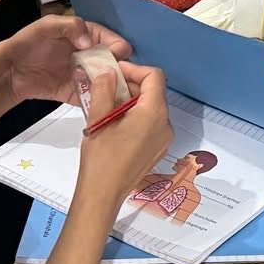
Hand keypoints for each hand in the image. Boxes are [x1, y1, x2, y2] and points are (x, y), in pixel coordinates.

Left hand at [0, 16, 132, 105]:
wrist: (8, 71)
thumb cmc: (26, 44)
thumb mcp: (45, 27)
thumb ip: (70, 26)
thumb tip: (89, 42)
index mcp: (86, 36)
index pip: (113, 40)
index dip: (117, 48)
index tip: (114, 56)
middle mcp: (89, 56)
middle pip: (116, 63)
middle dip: (119, 70)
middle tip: (113, 77)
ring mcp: (84, 76)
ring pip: (108, 82)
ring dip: (112, 87)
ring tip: (110, 92)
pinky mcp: (76, 93)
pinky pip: (92, 98)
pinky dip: (98, 101)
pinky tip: (100, 102)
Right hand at [72, 62, 172, 212]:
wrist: (103, 195)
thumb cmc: (100, 159)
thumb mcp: (98, 119)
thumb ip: (104, 90)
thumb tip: (108, 73)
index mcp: (154, 114)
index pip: (154, 76)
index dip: (134, 69)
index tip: (114, 72)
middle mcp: (166, 124)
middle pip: (154, 92)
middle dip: (131, 85)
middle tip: (106, 87)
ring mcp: (164, 139)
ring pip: (152, 108)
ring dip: (132, 100)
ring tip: (107, 105)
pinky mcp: (158, 149)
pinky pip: (151, 124)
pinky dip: (136, 116)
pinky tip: (115, 123)